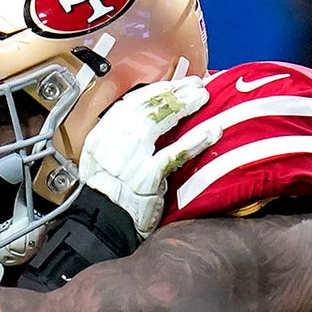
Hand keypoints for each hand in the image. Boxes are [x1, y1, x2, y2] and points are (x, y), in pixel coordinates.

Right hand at [78, 76, 220, 238]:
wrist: (101, 227)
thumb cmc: (108, 197)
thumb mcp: (105, 160)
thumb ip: (124, 139)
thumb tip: (154, 118)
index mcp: (100, 136)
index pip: (130, 103)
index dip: (156, 90)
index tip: (175, 84)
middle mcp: (112, 143)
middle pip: (145, 106)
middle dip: (173, 91)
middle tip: (195, 85)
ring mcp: (128, 160)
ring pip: (158, 121)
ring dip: (183, 105)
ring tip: (202, 97)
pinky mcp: (146, 179)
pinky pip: (173, 154)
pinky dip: (194, 141)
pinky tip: (211, 132)